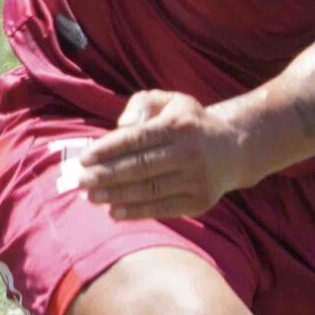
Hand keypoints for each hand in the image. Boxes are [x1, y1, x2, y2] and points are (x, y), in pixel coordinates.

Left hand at [75, 90, 248, 220]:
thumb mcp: (171, 102)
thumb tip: (122, 126)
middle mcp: (191, 152)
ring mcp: (197, 179)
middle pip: (140, 167)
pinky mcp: (200, 201)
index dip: (108, 150)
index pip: (137, 139)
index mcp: (180, 125)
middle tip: (80, 181)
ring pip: (150, 190)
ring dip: (117, 196)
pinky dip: (136, 212)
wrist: (234, 150)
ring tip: (92, 197)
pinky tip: (114, 211)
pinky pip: (162, 208)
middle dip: (106, 176)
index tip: (84, 159)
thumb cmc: (189, 123)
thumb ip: (142, 103)